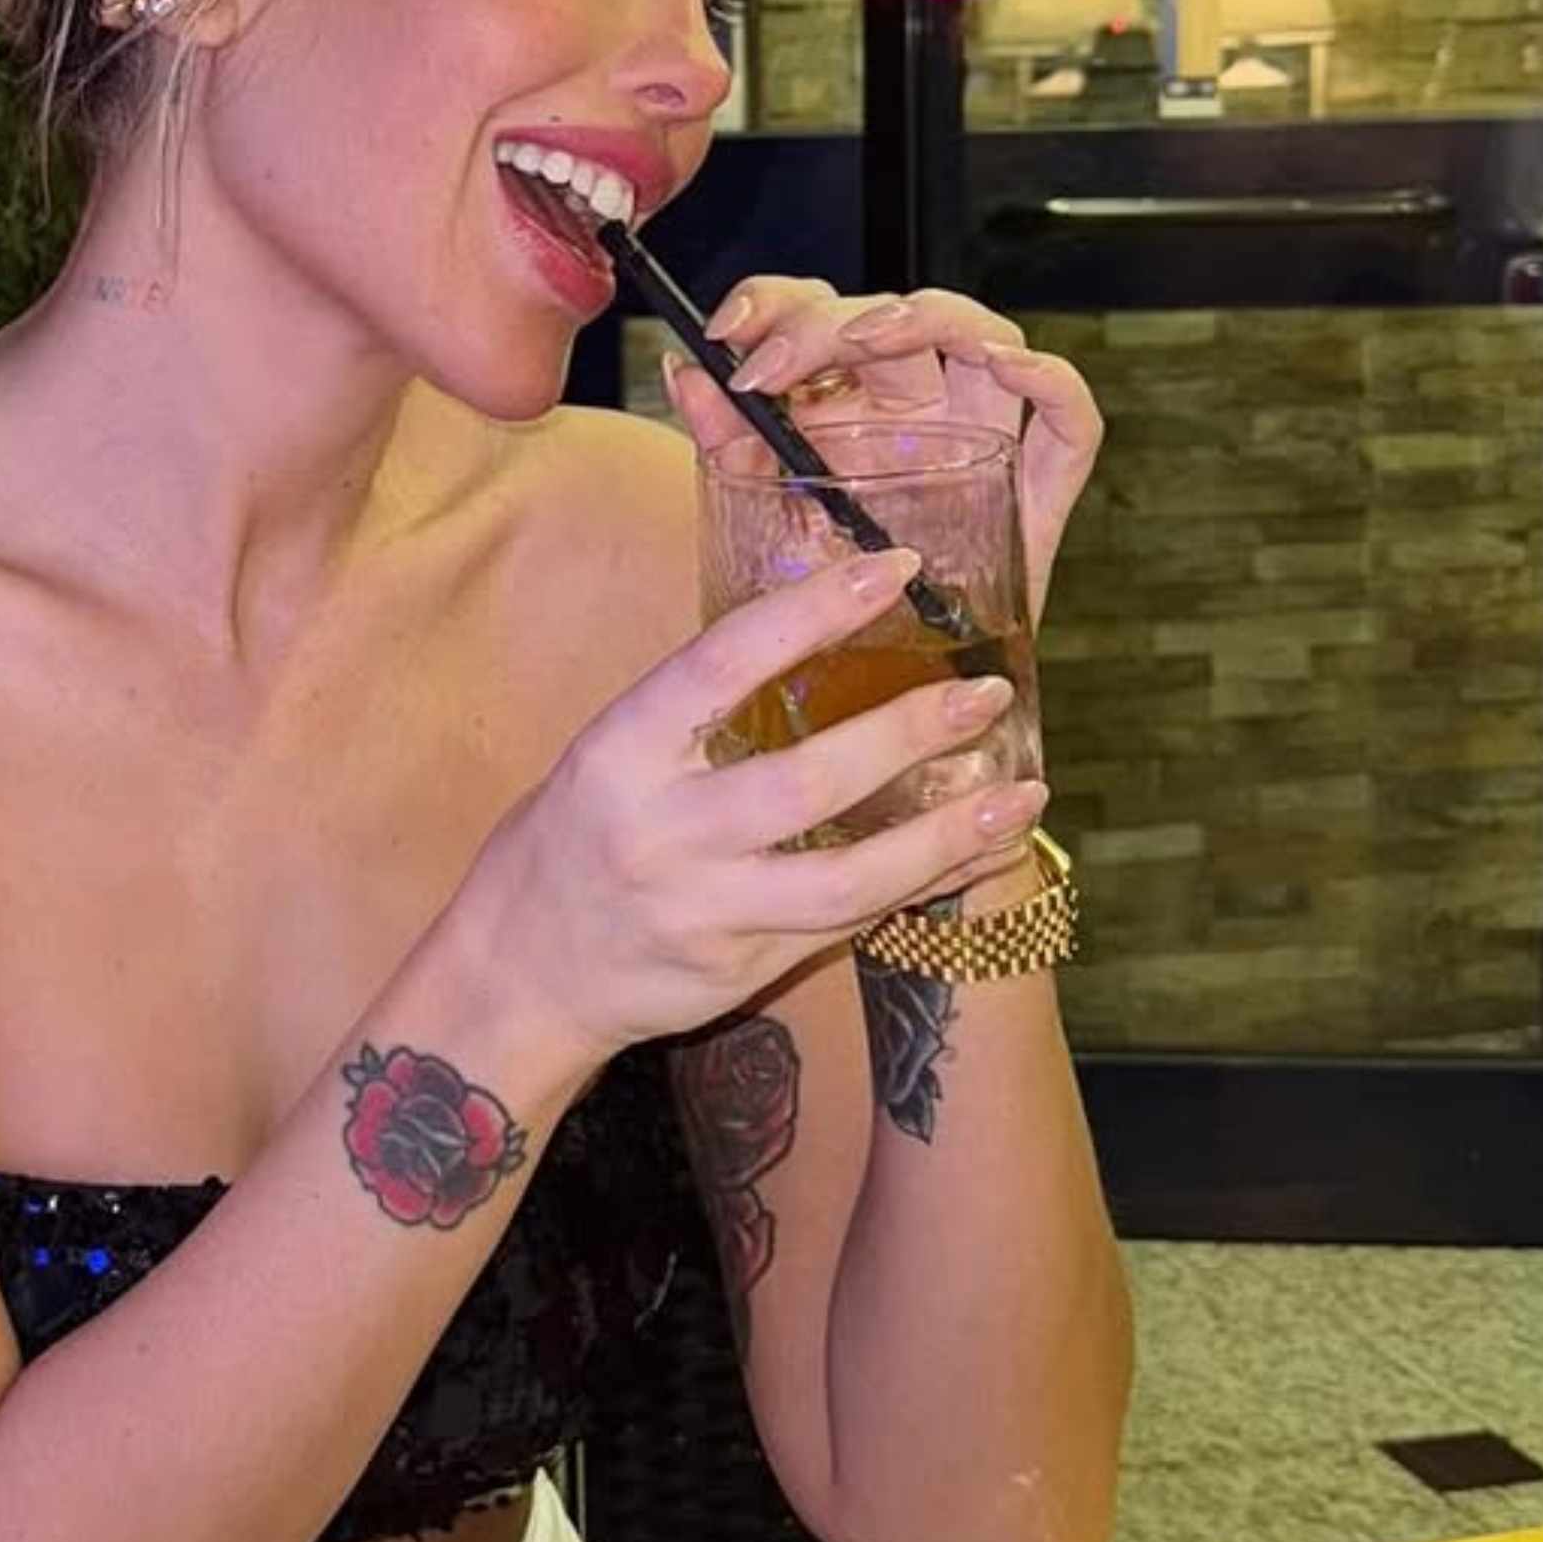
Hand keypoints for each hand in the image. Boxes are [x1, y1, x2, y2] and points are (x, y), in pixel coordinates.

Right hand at [453, 551, 1049, 1076]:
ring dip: (947, 834)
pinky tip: (981, 851)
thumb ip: (700, 710)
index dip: (814, 608)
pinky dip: (927, 885)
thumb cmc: (575, 836)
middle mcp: (662, 831)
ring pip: (850, 879)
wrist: (521, 972)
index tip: (895, 568)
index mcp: (622, 750)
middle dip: (911, 732)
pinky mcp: (739, 967)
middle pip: (809, 781)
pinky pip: (851, 923)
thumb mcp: (612, 752)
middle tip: (987, 693)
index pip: (724, 660)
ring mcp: (704, 910)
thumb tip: (823, 626)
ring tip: (1021, 793)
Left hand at [665, 279, 1101, 626]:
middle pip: (889, 318)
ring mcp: (979, 436)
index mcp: (845, 402)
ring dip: (925, 320)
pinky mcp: (1038, 484)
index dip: (775, 303)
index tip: (724, 331)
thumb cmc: (821, 606)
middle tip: (770, 367)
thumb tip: (681, 372)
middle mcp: (915, 407)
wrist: (874, 702)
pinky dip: (1048, 378)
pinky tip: (1006, 366)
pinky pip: (1068, 415)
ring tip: (868, 340)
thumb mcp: (760, 518)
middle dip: (824, 325)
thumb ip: (728, 443)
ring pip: (977, 335)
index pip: (819, 312)